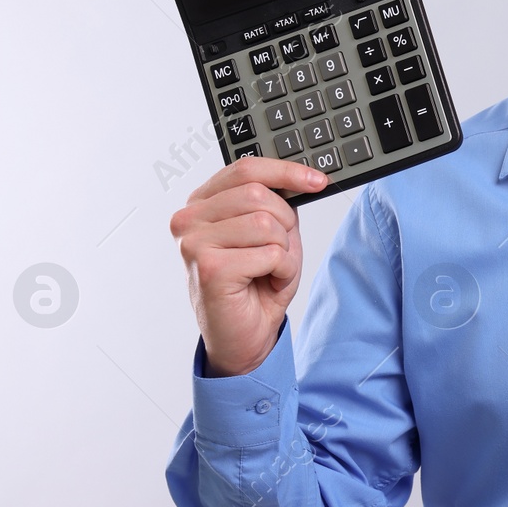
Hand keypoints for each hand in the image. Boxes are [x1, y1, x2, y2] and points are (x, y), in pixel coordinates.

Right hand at [169, 156, 327, 376]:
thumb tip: (304, 178)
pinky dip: (282, 270)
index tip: (318, 181)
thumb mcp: (271, 234)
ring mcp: (194, 243)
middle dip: (285, 225)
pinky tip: (265, 283)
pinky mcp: (210, 268)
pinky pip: (271, 253)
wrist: (244, 337)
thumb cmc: (255, 285)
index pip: (246, 168)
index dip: (286, 171)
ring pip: (267, 223)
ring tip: (268, 271)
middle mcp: (189, 219)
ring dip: (284, 251)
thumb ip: (276, 203)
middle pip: (259, 194)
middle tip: (278, 252)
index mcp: (202, 203)